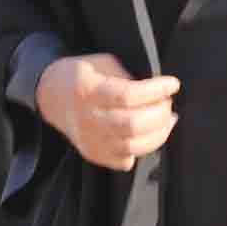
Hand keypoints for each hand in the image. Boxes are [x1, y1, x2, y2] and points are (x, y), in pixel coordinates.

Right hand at [38, 53, 177, 170]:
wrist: (53, 96)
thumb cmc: (85, 75)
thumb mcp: (104, 63)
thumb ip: (129, 77)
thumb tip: (159, 93)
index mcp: (88, 90)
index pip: (128, 95)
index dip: (155, 90)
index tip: (173, 84)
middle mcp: (88, 118)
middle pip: (132, 125)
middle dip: (160, 114)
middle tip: (168, 104)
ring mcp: (90, 140)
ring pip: (132, 146)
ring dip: (159, 134)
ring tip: (167, 120)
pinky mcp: (94, 154)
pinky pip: (125, 161)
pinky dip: (143, 149)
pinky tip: (151, 135)